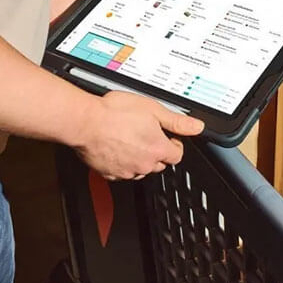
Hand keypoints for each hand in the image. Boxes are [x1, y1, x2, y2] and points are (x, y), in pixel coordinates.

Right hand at [75, 91, 204, 180]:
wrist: (85, 122)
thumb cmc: (114, 113)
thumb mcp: (152, 109)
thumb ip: (176, 121)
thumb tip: (197, 127)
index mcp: (158, 149)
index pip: (177, 154)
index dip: (173, 143)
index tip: (166, 135)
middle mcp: (144, 165)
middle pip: (159, 162)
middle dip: (156, 150)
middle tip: (144, 132)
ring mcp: (126, 171)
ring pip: (140, 168)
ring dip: (138, 156)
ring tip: (127, 137)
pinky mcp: (109, 174)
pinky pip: (121, 171)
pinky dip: (121, 162)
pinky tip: (115, 146)